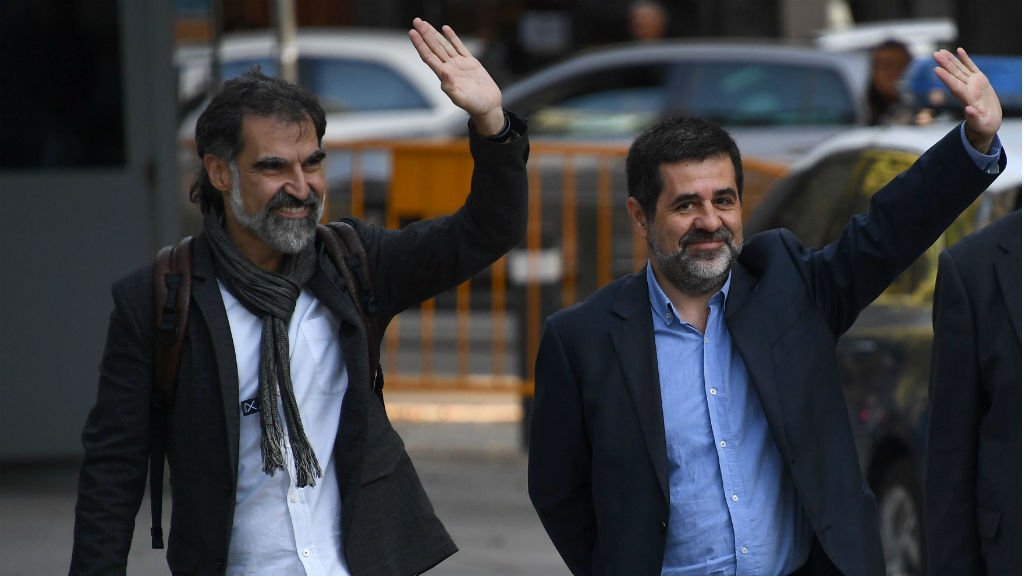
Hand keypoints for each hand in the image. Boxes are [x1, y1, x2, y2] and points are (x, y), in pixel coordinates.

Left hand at [409, 18, 504, 135]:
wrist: (488, 106)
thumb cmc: (474, 106)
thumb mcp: (461, 99)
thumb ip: (450, 87)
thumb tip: (443, 72)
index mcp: (444, 76)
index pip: (429, 57)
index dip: (420, 45)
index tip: (412, 33)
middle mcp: (449, 68)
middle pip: (434, 48)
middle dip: (425, 34)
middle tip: (416, 21)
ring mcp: (459, 64)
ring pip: (444, 45)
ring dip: (434, 34)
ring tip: (425, 23)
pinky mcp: (470, 63)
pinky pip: (459, 47)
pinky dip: (452, 37)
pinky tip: (445, 29)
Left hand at [933, 47, 1000, 152]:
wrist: (988, 123)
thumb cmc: (983, 126)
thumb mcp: (980, 123)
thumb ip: (974, 117)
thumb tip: (968, 110)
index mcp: (967, 99)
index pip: (954, 86)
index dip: (945, 78)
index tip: (936, 69)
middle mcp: (967, 89)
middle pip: (954, 75)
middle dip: (945, 64)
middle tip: (935, 54)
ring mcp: (973, 84)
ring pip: (960, 69)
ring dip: (951, 60)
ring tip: (941, 51)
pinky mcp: (980, 81)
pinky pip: (971, 67)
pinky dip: (965, 59)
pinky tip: (959, 50)